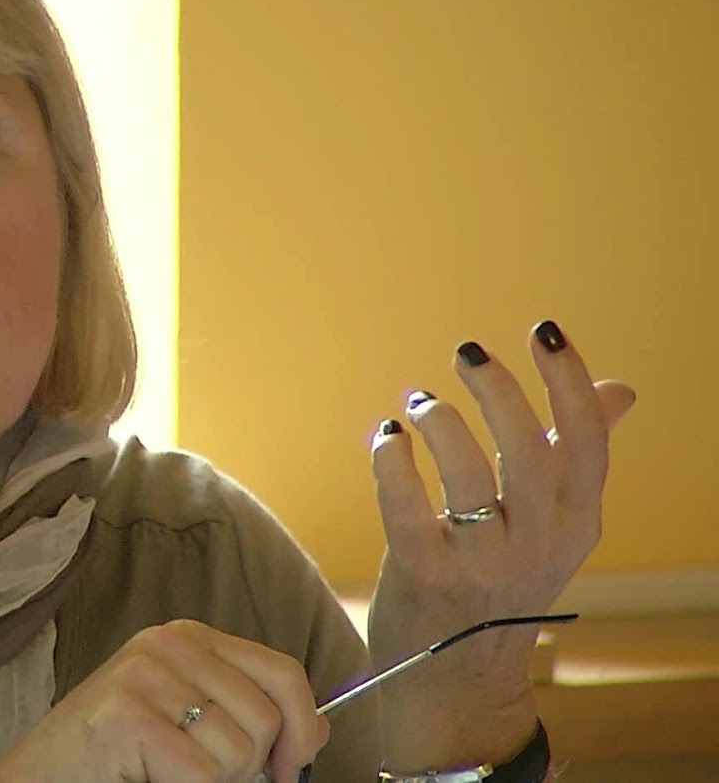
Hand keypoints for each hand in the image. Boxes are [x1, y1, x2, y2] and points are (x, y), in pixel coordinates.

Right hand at [0, 620, 327, 782]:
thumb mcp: (189, 724)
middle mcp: (168, 643)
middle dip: (249, 766)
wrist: (39, 777)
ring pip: (238, 752)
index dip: (303, 727)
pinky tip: (142, 776)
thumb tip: (321, 729)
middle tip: (195, 773)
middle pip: (267, 718)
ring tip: (159, 771)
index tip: (292, 767)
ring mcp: (143, 673)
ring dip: (209, 782)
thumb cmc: (114, 757)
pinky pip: (199, 774)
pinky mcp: (124, 714)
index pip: (283, 672)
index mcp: (188, 638)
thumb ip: (249, 718)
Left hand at [366, 320, 635, 769]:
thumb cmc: (499, 581)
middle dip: (498, 391)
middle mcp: (536, 543)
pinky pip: (408, 508)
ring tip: (418, 402)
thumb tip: (619, 389)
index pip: (585, 442)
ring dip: (441, 423)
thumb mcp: (553, 525)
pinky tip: (387, 437)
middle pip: (528, 450)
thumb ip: (575, 454)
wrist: (457, 676)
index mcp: (575, 522)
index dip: (567, 380)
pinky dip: (393, 464)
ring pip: (468, 476)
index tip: (542, 330)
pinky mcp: (424, 575)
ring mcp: (481, 563)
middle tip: (469, 353)